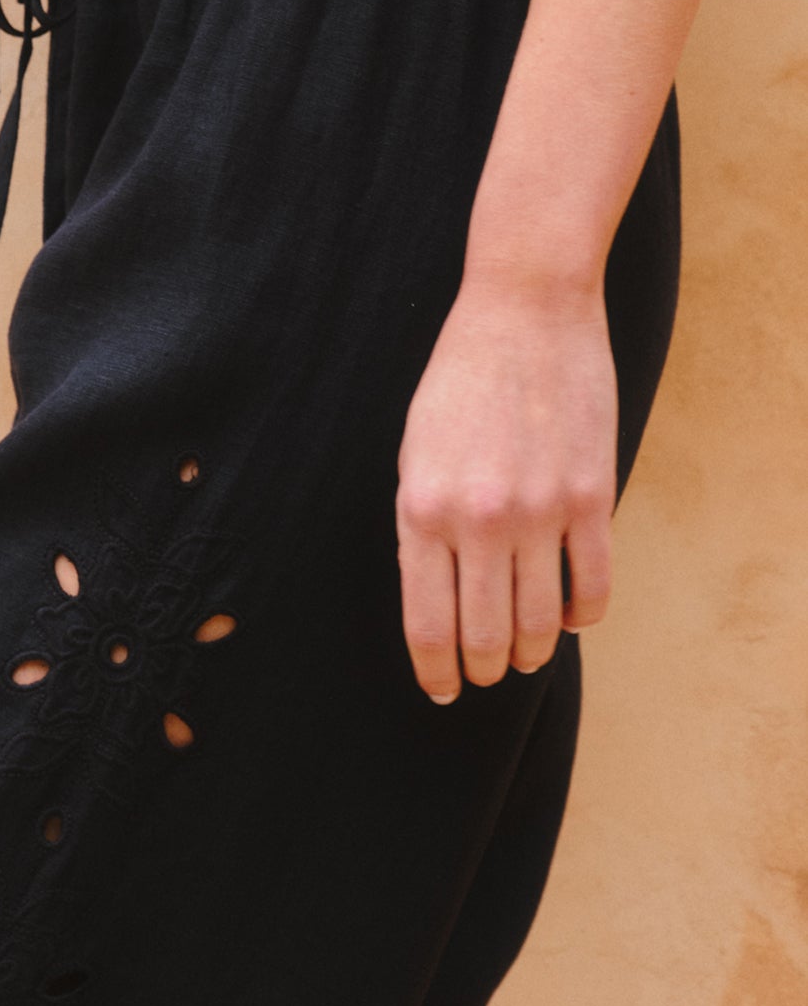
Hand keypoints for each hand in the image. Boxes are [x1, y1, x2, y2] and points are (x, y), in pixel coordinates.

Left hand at [394, 272, 616, 702]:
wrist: (524, 314)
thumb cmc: (457, 384)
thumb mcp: (413, 455)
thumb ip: (421, 524)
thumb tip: (436, 591)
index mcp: (421, 510)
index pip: (426, 619)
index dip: (434, 668)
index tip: (441, 691)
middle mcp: (478, 520)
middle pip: (482, 632)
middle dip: (482, 668)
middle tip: (484, 678)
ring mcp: (539, 510)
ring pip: (538, 620)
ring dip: (530, 652)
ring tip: (524, 658)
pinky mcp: (591, 495)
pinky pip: (592, 583)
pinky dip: (580, 615)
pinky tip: (568, 620)